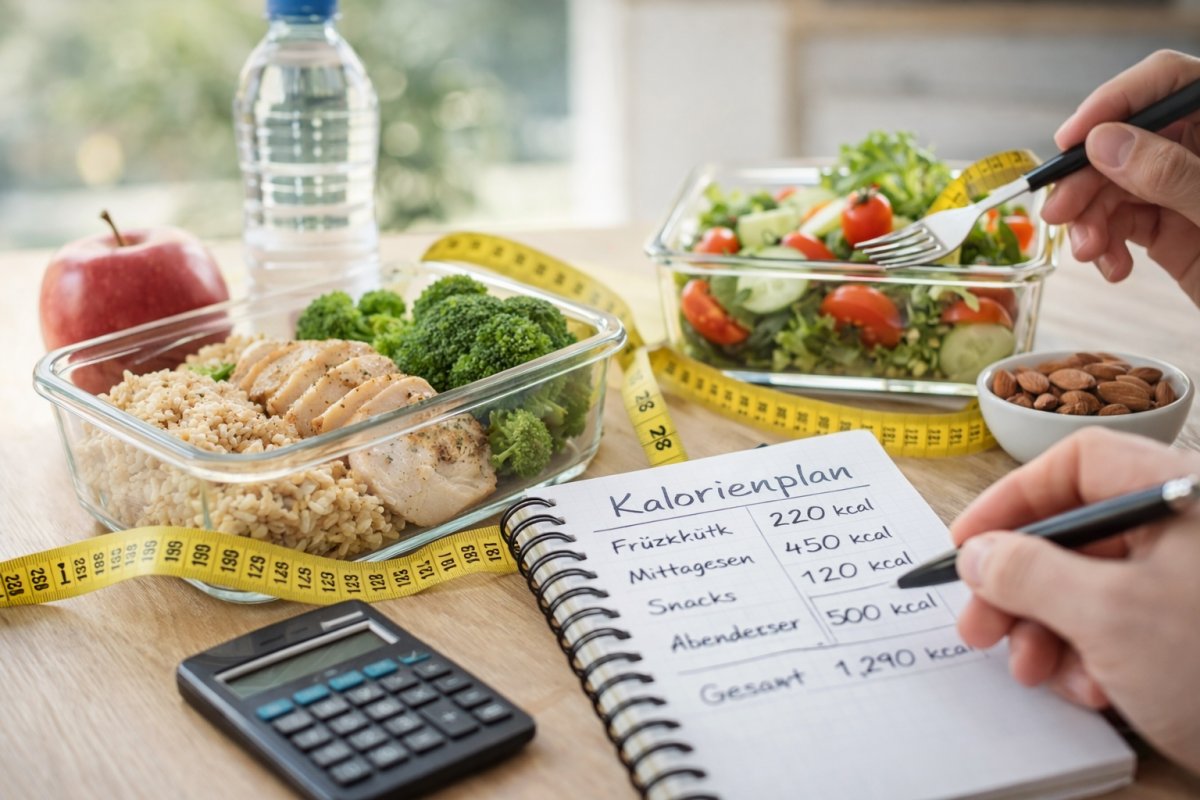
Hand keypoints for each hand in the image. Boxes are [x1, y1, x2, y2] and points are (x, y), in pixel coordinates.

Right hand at [950, 428, 1199, 773]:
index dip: (1013, 500)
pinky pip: (1122, 624)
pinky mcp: (1194, 631)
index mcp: (1180, 496)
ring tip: (1033, 670)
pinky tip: (1091, 691)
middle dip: (1019, 584)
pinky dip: (1090, 656)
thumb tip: (979, 553)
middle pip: (1077, 532)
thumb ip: (1029, 573)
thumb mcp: (1108, 616)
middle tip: (979, 625)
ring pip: (1091, 584)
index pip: (1078, 464)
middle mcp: (1188, 529)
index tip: (967, 542)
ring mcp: (1192, 583)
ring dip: (1046, 631)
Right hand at [1040, 49, 1199, 305]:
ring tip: (1088, 252)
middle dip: (1087, 178)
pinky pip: (1121, 222)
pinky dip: (1105, 244)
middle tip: (1058, 213)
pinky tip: (1111, 266)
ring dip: (1089, 219)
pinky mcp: (1171, 227)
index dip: (1113, 103)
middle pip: (1126, 140)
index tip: (1070, 140)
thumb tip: (1106, 142)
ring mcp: (1185, 188)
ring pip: (1115, 184)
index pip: (1166, 83)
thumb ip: (1172, 174)